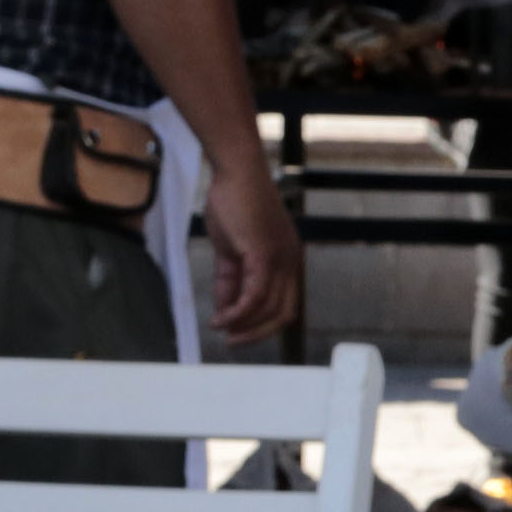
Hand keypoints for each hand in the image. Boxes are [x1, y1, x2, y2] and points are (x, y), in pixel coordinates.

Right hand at [200, 155, 302, 347]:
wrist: (235, 170)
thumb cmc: (234, 202)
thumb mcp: (231, 250)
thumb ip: (229, 281)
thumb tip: (225, 308)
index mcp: (288, 261)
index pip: (285, 304)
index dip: (264, 324)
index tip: (238, 331)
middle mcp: (291, 262)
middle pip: (284, 315)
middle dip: (257, 334)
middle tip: (232, 341)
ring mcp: (281, 258)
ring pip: (268, 309)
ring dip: (243, 326)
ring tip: (220, 328)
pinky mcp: (265, 254)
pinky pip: (255, 295)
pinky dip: (237, 312)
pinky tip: (220, 318)